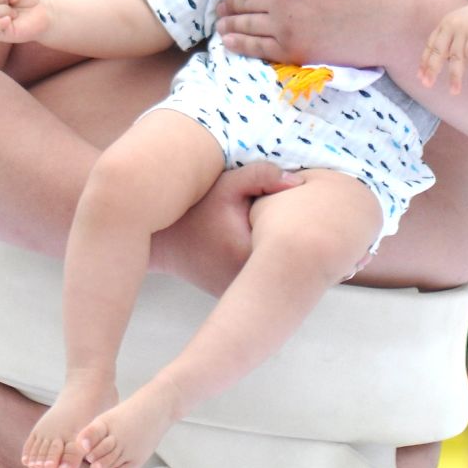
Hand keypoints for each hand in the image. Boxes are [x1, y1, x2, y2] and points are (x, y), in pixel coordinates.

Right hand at [150, 163, 304, 295]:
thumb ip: (263, 176)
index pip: (294, 237)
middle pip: (290, 255)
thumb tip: (299, 183)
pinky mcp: (236, 290)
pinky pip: (262, 272)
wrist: (160, 240)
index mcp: (249, 255)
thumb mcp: (226, 185)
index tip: (306, 202)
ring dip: (281, 245)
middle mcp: (247, 283)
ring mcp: (241, 290)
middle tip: (306, 212)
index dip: (303, 217)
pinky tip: (262, 236)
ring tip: (280, 222)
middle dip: (296, 232)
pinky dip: (266, 255)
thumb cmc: (193, 210)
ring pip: (277, 267)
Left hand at [216, 0, 393, 66]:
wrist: (392, 19)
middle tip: (221, 3)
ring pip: (246, 23)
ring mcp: (285, 26)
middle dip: (229, 0)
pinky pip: (257, 47)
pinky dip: (239, 44)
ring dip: (229, 22)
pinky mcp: (294, 50)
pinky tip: (229, 42)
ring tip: (221, 23)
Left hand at [418, 0, 467, 94]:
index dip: (424, 61)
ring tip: (455, 90)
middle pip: (438, 51)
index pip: (430, 45)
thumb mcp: (460, 29)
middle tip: (428, 84)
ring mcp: (464, 29)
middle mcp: (451, 26)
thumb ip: (449, 44)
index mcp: (444, 25)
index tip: (420, 76)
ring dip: (455, 76)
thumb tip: (437, 66)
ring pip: (456, 57)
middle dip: (433, 69)